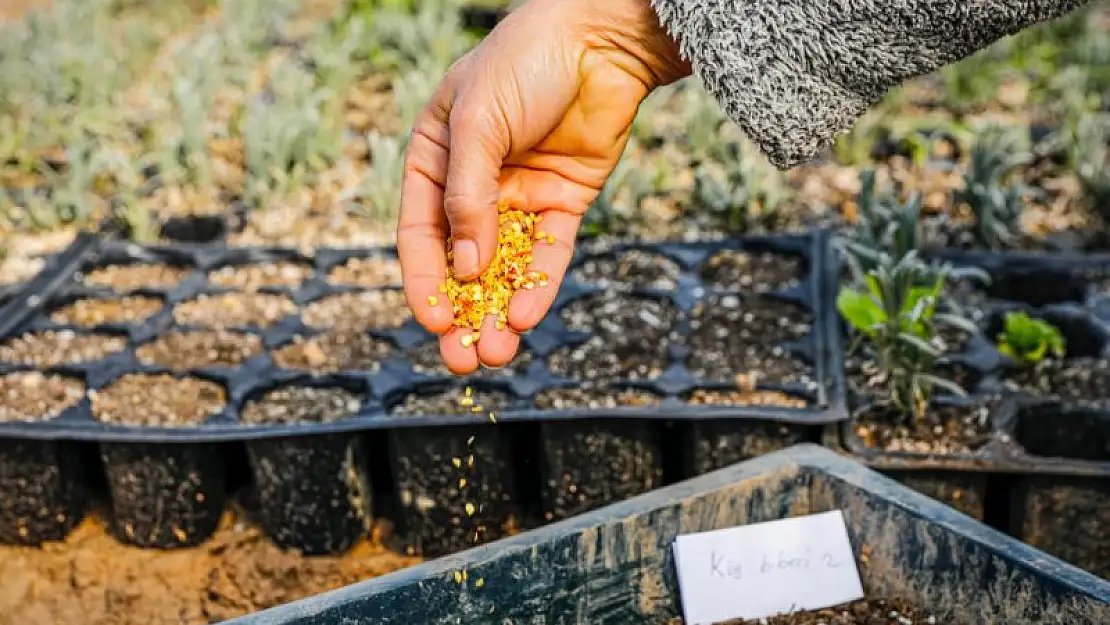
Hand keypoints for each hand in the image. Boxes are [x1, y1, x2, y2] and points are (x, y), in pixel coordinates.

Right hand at [397, 0, 688, 373]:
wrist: (599, 38)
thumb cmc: (523, 63)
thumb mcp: (478, 123)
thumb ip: (468, 196)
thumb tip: (466, 269)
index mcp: (434, 161)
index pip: (419, 234)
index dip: (424, 282)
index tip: (432, 324)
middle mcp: (474, 186)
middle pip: (461, 263)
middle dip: (461, 313)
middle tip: (462, 361)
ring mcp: (519, 197)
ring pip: (504, 268)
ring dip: (498, 312)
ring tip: (495, 354)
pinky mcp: (563, 203)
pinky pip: (547, 254)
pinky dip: (538, 285)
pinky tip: (527, 316)